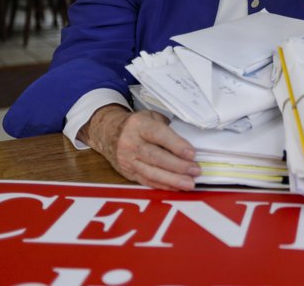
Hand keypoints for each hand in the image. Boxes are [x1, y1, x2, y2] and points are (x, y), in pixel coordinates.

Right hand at [78, 105, 200, 190]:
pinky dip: (164, 185)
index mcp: (138, 125)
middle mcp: (131, 143)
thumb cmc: (136, 124)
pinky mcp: (129, 173)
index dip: (176, 145)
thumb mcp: (151, 116)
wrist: (108, 133)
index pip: (159, 135)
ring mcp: (128, 160)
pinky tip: (177, 187)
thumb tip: (191, 141)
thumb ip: (168, 127)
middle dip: (178, 166)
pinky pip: (147, 182)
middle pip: (156, 157)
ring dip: (173, 180)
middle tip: (195, 170)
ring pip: (151, 173)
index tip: (192, 153)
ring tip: (189, 183)